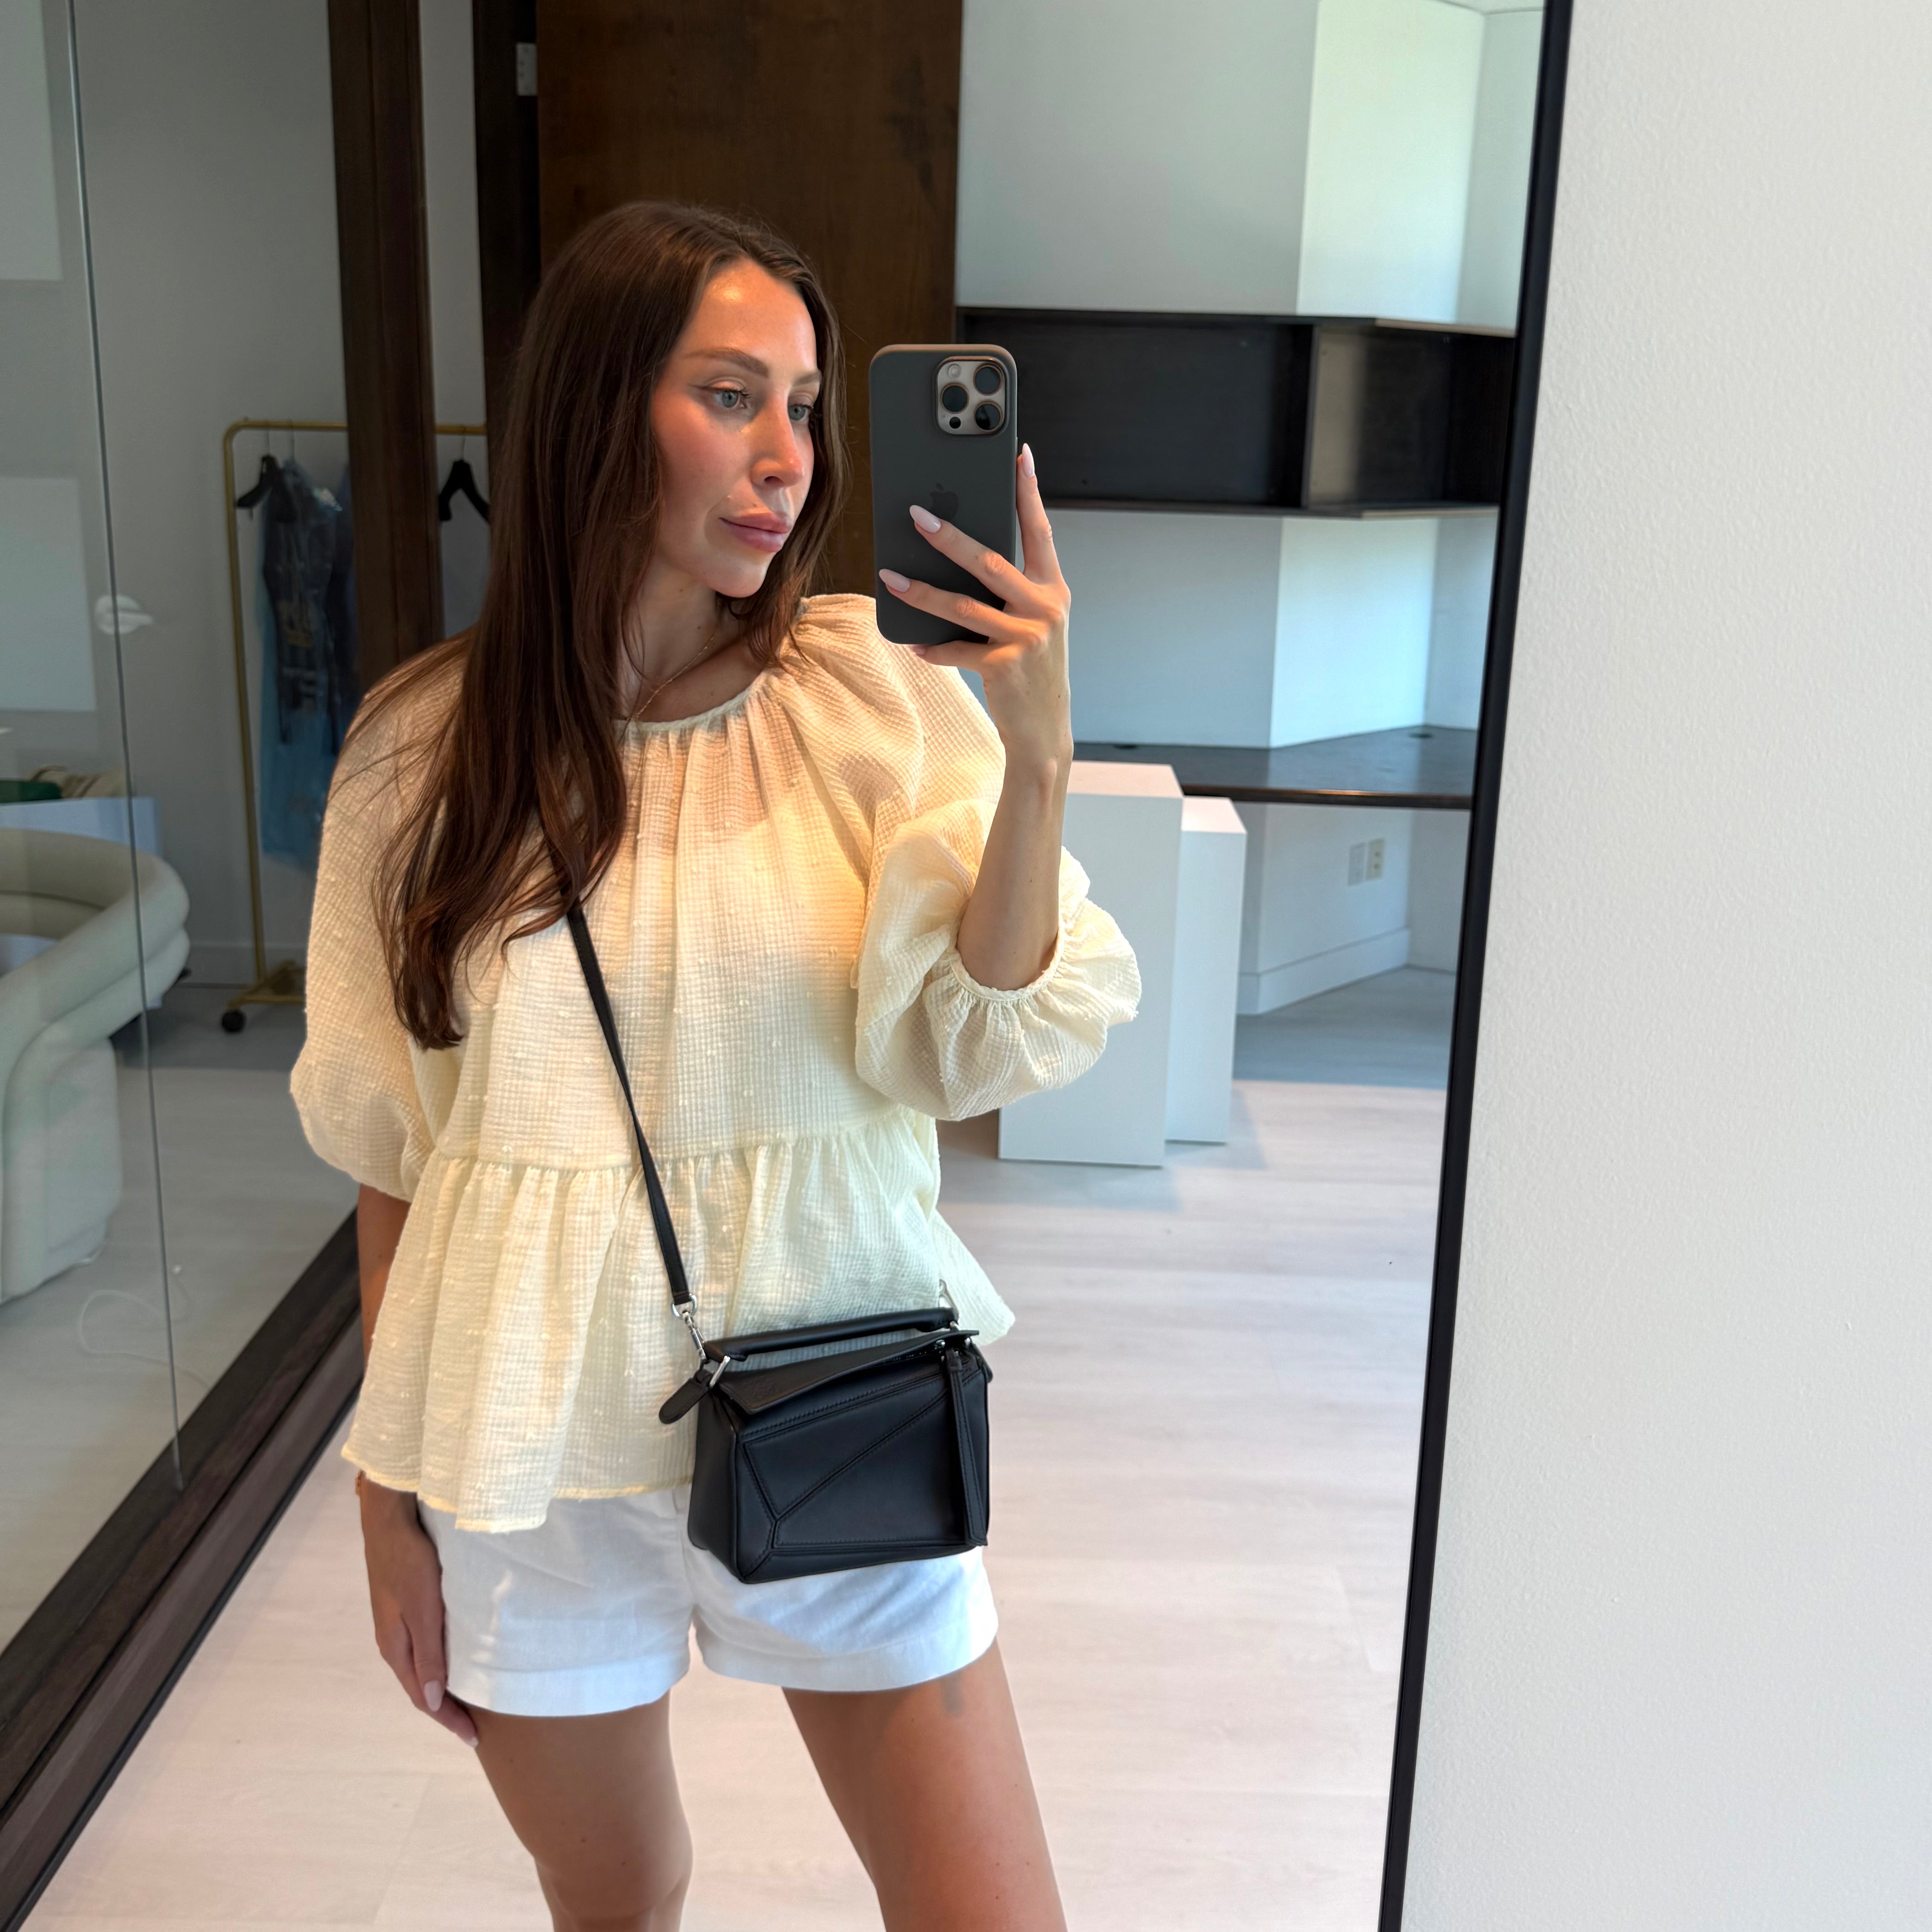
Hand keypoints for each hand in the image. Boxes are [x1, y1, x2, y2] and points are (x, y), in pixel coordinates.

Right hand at [358, 1476, 478, 1746]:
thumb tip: (434, 1702)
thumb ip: (429, 1654)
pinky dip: (441, 1663)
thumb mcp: (423, 1609)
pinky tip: (457, 1659)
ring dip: (444, 1688)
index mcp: (396, 1648)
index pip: (424, 1699)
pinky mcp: (406, 1606)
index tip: (475, 1739)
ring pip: (423, 1667)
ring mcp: (398, 1624)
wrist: (390, 1518)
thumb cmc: (409, 1561)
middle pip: (422, 1687)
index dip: (449, 1721)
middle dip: (447, 1711)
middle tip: (476, 1727)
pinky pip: (424, 1647)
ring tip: (471, 1700)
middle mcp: (394, 1642)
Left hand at [879, 442, 1072, 776]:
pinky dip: (932, 648)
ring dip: (921, 591)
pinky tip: (914, 644)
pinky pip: (956, 650)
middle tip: (916, 515)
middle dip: (949, 537)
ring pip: (962, 606)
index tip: (1019, 455)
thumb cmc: (1033, 668)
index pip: (1039, 531)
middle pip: (989, 562)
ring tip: (890, 576)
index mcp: (1052, 589)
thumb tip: (960, 556)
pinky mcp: (1004, 667)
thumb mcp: (1033, 623)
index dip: (1028, 492)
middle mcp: (1043, 608)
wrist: (1045, 729)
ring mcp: (1025, 638)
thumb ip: (1010, 590)